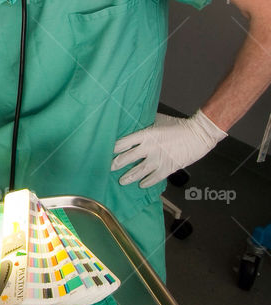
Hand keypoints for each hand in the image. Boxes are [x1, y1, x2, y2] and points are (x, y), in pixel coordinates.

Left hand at [111, 109, 226, 187]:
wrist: (198, 134)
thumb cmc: (178, 125)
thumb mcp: (158, 120)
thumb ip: (146, 123)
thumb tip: (135, 122)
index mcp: (145, 134)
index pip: (124, 142)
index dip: (114, 148)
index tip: (107, 151)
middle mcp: (149, 147)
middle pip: (128, 158)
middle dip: (117, 164)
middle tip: (109, 168)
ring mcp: (158, 159)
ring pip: (139, 171)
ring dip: (129, 177)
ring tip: (122, 181)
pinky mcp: (168, 167)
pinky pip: (154, 178)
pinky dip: (147, 182)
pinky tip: (141, 185)